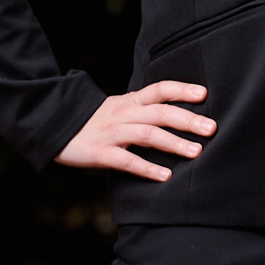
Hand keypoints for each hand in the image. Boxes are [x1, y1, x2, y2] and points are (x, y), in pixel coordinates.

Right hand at [55, 82, 214, 181]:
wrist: (52, 126)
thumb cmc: (94, 121)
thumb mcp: (119, 109)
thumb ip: (144, 110)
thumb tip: (179, 113)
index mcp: (129, 102)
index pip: (159, 89)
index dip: (181, 89)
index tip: (204, 93)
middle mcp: (123, 114)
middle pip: (159, 112)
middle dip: (187, 120)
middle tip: (212, 128)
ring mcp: (111, 133)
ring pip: (147, 135)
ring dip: (174, 143)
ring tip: (197, 151)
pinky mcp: (99, 153)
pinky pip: (126, 161)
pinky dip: (147, 168)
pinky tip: (165, 175)